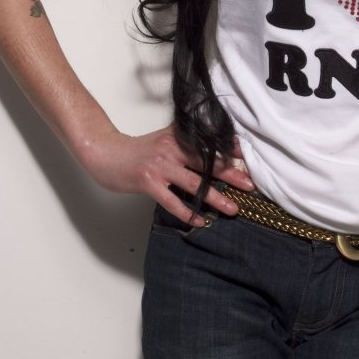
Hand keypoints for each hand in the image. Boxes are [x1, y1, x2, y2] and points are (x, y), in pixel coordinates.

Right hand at [78, 126, 255, 223]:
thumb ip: (188, 142)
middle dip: (232, 174)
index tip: (249, 157)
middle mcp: (171, 149)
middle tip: (251, 185)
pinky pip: (172, 201)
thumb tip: (216, 150)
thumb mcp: (165, 138)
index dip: (230, 150)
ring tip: (233, 209)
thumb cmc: (139, 150)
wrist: (107, 153)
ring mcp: (160, 166)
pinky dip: (188, 212)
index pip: (209, 142)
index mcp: (178, 136)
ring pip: (194, 183)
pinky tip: (201, 221)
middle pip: (207, 163)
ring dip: (216, 197)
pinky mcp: (148, 182)